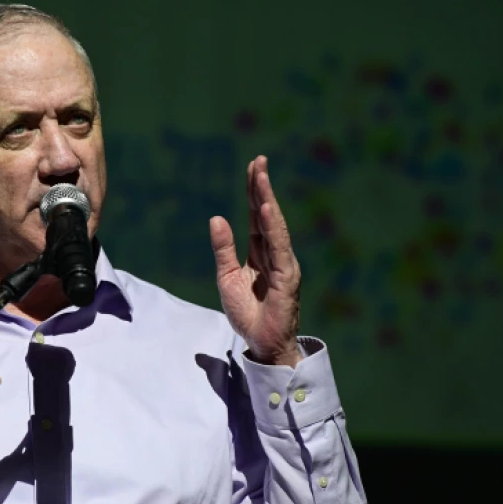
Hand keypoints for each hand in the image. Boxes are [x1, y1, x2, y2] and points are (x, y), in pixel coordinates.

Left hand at [209, 156, 301, 366]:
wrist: (261, 343)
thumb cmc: (247, 312)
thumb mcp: (226, 277)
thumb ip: (223, 249)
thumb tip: (216, 218)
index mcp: (260, 253)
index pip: (256, 217)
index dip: (253, 192)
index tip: (253, 167)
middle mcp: (274, 254)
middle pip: (266, 215)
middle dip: (262, 187)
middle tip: (258, 160)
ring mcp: (282, 263)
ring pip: (273, 226)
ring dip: (266, 200)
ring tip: (260, 176)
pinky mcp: (286, 277)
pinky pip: (278, 247)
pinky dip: (272, 227)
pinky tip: (265, 209)